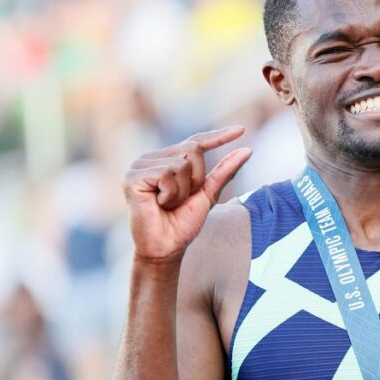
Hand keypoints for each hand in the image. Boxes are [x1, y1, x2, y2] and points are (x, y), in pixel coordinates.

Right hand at [123, 126, 250, 262]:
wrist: (166, 248)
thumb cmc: (183, 223)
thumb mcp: (208, 194)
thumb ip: (224, 172)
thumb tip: (247, 150)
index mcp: (168, 160)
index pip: (196, 142)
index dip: (219, 136)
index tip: (242, 130)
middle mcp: (152, 158)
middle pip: (192, 149)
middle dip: (196, 179)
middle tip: (181, 199)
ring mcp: (140, 165)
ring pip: (180, 163)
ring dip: (182, 190)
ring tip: (168, 204)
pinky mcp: (132, 176)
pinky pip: (166, 173)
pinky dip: (170, 194)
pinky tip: (158, 204)